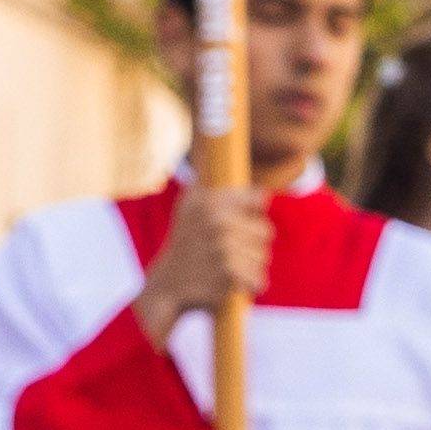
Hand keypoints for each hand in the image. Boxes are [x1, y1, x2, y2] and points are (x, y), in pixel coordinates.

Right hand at [130, 180, 273, 342]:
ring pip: (262, 257)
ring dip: (251, 267)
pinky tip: (233, 284)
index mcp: (210, 200)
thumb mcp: (191, 205)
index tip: (235, 225)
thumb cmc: (184, 243)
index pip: (258, 200)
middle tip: (228, 252)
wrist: (166, 286)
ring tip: (227, 268)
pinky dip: (250, 286)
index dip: (250, 215)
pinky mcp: (228, 274)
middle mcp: (216, 221)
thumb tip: (220, 142)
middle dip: (252, 245)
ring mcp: (222, 247)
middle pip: (264, 231)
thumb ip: (209, 175)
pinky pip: (258, 279)